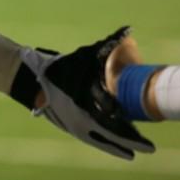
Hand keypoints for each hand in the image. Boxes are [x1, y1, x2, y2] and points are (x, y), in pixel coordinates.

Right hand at [26, 27, 154, 159]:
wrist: (30, 79)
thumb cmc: (59, 67)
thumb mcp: (84, 56)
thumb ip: (107, 45)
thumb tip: (129, 31)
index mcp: (85, 109)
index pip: (113, 127)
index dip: (131, 135)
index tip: (146, 140)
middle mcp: (80, 123)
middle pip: (110, 139)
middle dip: (130, 143)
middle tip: (149, 149)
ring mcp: (74, 127)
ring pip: (101, 141)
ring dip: (118, 144)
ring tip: (134, 148)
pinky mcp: (70, 126)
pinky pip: (92, 137)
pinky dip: (105, 140)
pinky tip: (115, 141)